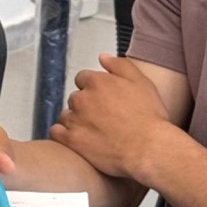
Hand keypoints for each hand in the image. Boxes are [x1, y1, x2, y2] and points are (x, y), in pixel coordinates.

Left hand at [49, 54, 171, 180]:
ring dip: (75, 120)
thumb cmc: (149, 118)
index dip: (94, 89)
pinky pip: (57, 132)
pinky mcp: (72, 140)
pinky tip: (78, 138)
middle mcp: (82, 98)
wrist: (150, 149)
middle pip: (76, 97)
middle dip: (86, 105)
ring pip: (66, 115)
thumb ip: (120, 65)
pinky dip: (64, 134)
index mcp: (97, 82)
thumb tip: (103, 57)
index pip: (83, 78)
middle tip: (103, 117)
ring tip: (94, 131)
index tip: (104, 99)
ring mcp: (75, 120)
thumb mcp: (142, 82)